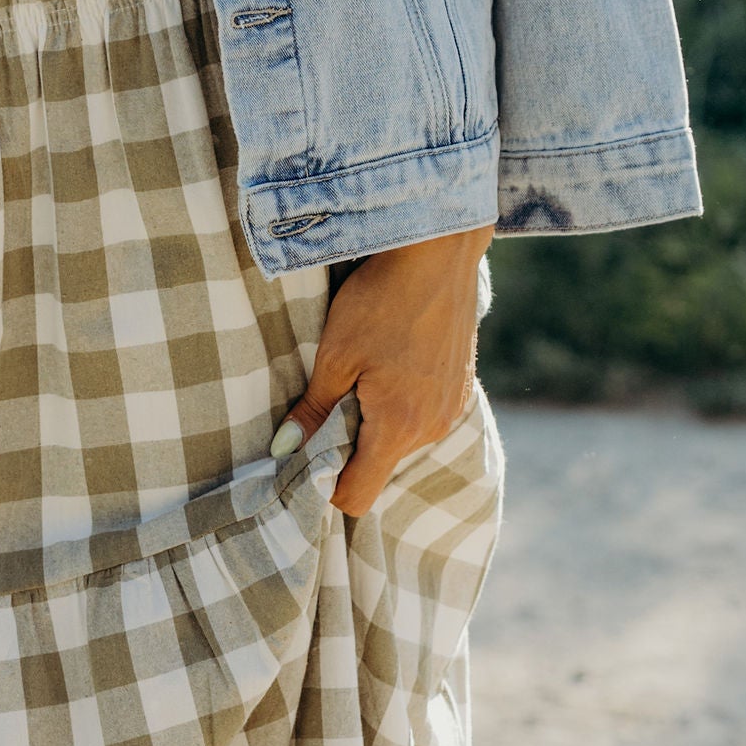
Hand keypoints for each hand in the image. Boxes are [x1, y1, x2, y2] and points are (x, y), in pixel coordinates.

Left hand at [272, 225, 491, 515]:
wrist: (438, 250)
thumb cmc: (382, 299)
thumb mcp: (335, 354)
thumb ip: (313, 409)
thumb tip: (284, 449)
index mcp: (398, 427)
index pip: (358, 496)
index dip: (325, 487)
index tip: (303, 462)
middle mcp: (432, 427)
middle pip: (379, 466)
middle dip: (348, 448)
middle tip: (323, 405)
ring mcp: (452, 407)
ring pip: (401, 440)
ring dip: (375, 422)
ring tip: (358, 375)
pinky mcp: (460, 385)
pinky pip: (422, 415)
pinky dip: (399, 403)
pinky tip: (387, 362)